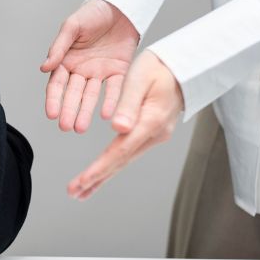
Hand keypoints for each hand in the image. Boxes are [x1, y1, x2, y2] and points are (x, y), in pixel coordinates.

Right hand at [42, 0, 139, 132]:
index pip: (57, 84)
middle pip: (73, 94)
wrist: (121, 6)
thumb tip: (44, 67)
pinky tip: (106, 114)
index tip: (51, 114)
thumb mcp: (72, 26)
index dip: (53, 99)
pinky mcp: (119, 71)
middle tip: (66, 127)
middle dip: (69, 111)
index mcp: (66, 59)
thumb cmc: (93, 13)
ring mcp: (99, 72)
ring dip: (86, 111)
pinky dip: (110, 101)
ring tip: (81, 127)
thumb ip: (59, 47)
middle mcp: (81, 69)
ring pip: (91, 96)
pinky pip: (114, 89)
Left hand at [67, 50, 182, 198]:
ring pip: (124, 160)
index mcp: (150, 121)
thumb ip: (128, 103)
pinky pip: (128, 152)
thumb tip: (117, 128)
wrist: (185, 66)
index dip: (99, 168)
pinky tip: (102, 173)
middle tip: (74, 193)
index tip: (82, 181)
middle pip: (121, 161)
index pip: (120, 151)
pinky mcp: (151, 132)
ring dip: (103, 176)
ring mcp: (154, 135)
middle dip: (96, 179)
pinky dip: (112, 164)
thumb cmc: (160, 66)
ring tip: (82, 191)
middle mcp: (154, 133)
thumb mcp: (140, 78)